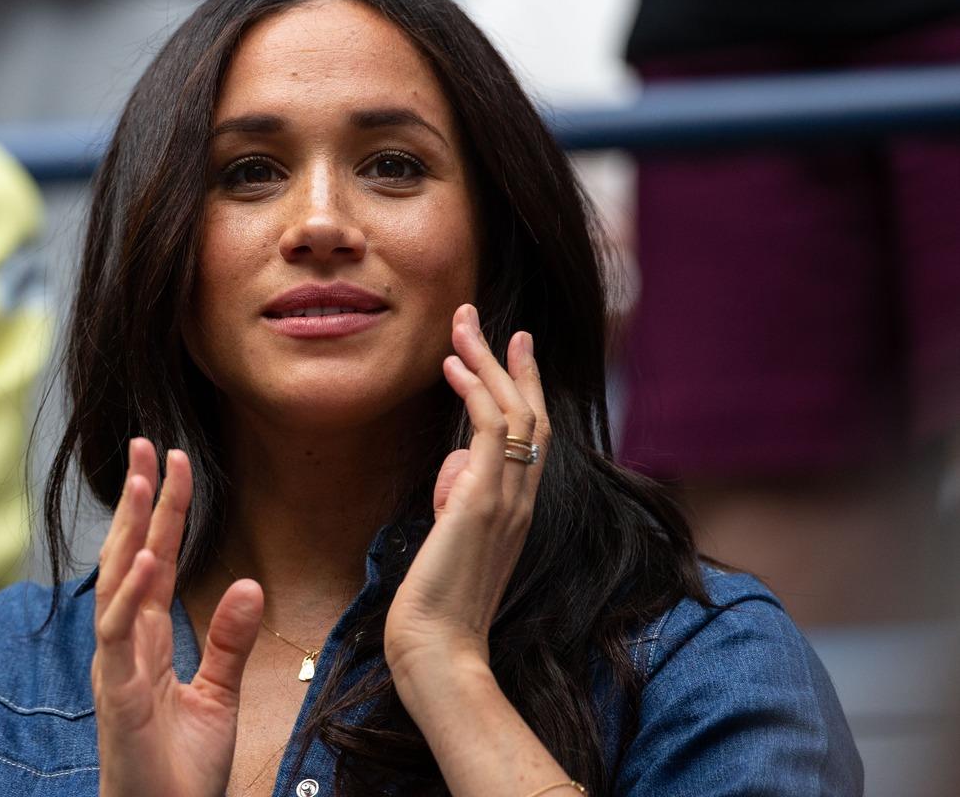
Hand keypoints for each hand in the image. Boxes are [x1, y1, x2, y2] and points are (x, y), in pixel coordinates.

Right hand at [92, 438, 264, 796]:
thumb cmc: (180, 771)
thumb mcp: (218, 696)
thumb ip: (227, 641)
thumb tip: (247, 585)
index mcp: (146, 641)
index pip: (155, 561)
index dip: (163, 513)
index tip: (173, 464)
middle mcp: (124, 645)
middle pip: (131, 558)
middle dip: (139, 501)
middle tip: (147, 446)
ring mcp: (116, 666)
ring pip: (118, 584)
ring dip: (131, 530)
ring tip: (143, 481)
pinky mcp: (119, 695)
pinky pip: (120, 636)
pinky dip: (131, 596)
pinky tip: (147, 559)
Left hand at [384, 304, 549, 687]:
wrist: (440, 650)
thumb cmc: (437, 607)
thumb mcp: (449, 542)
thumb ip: (456, 503)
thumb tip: (452, 472)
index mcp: (517, 510)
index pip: (533, 437)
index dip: (524, 387)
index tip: (511, 349)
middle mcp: (522, 500)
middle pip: (531, 413)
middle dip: (509, 361)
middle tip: (488, 319)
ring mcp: (507, 500)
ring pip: (514, 412)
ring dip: (487, 362)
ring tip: (462, 324)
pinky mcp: (483, 503)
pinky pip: (492, 433)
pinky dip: (476, 394)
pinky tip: (453, 367)